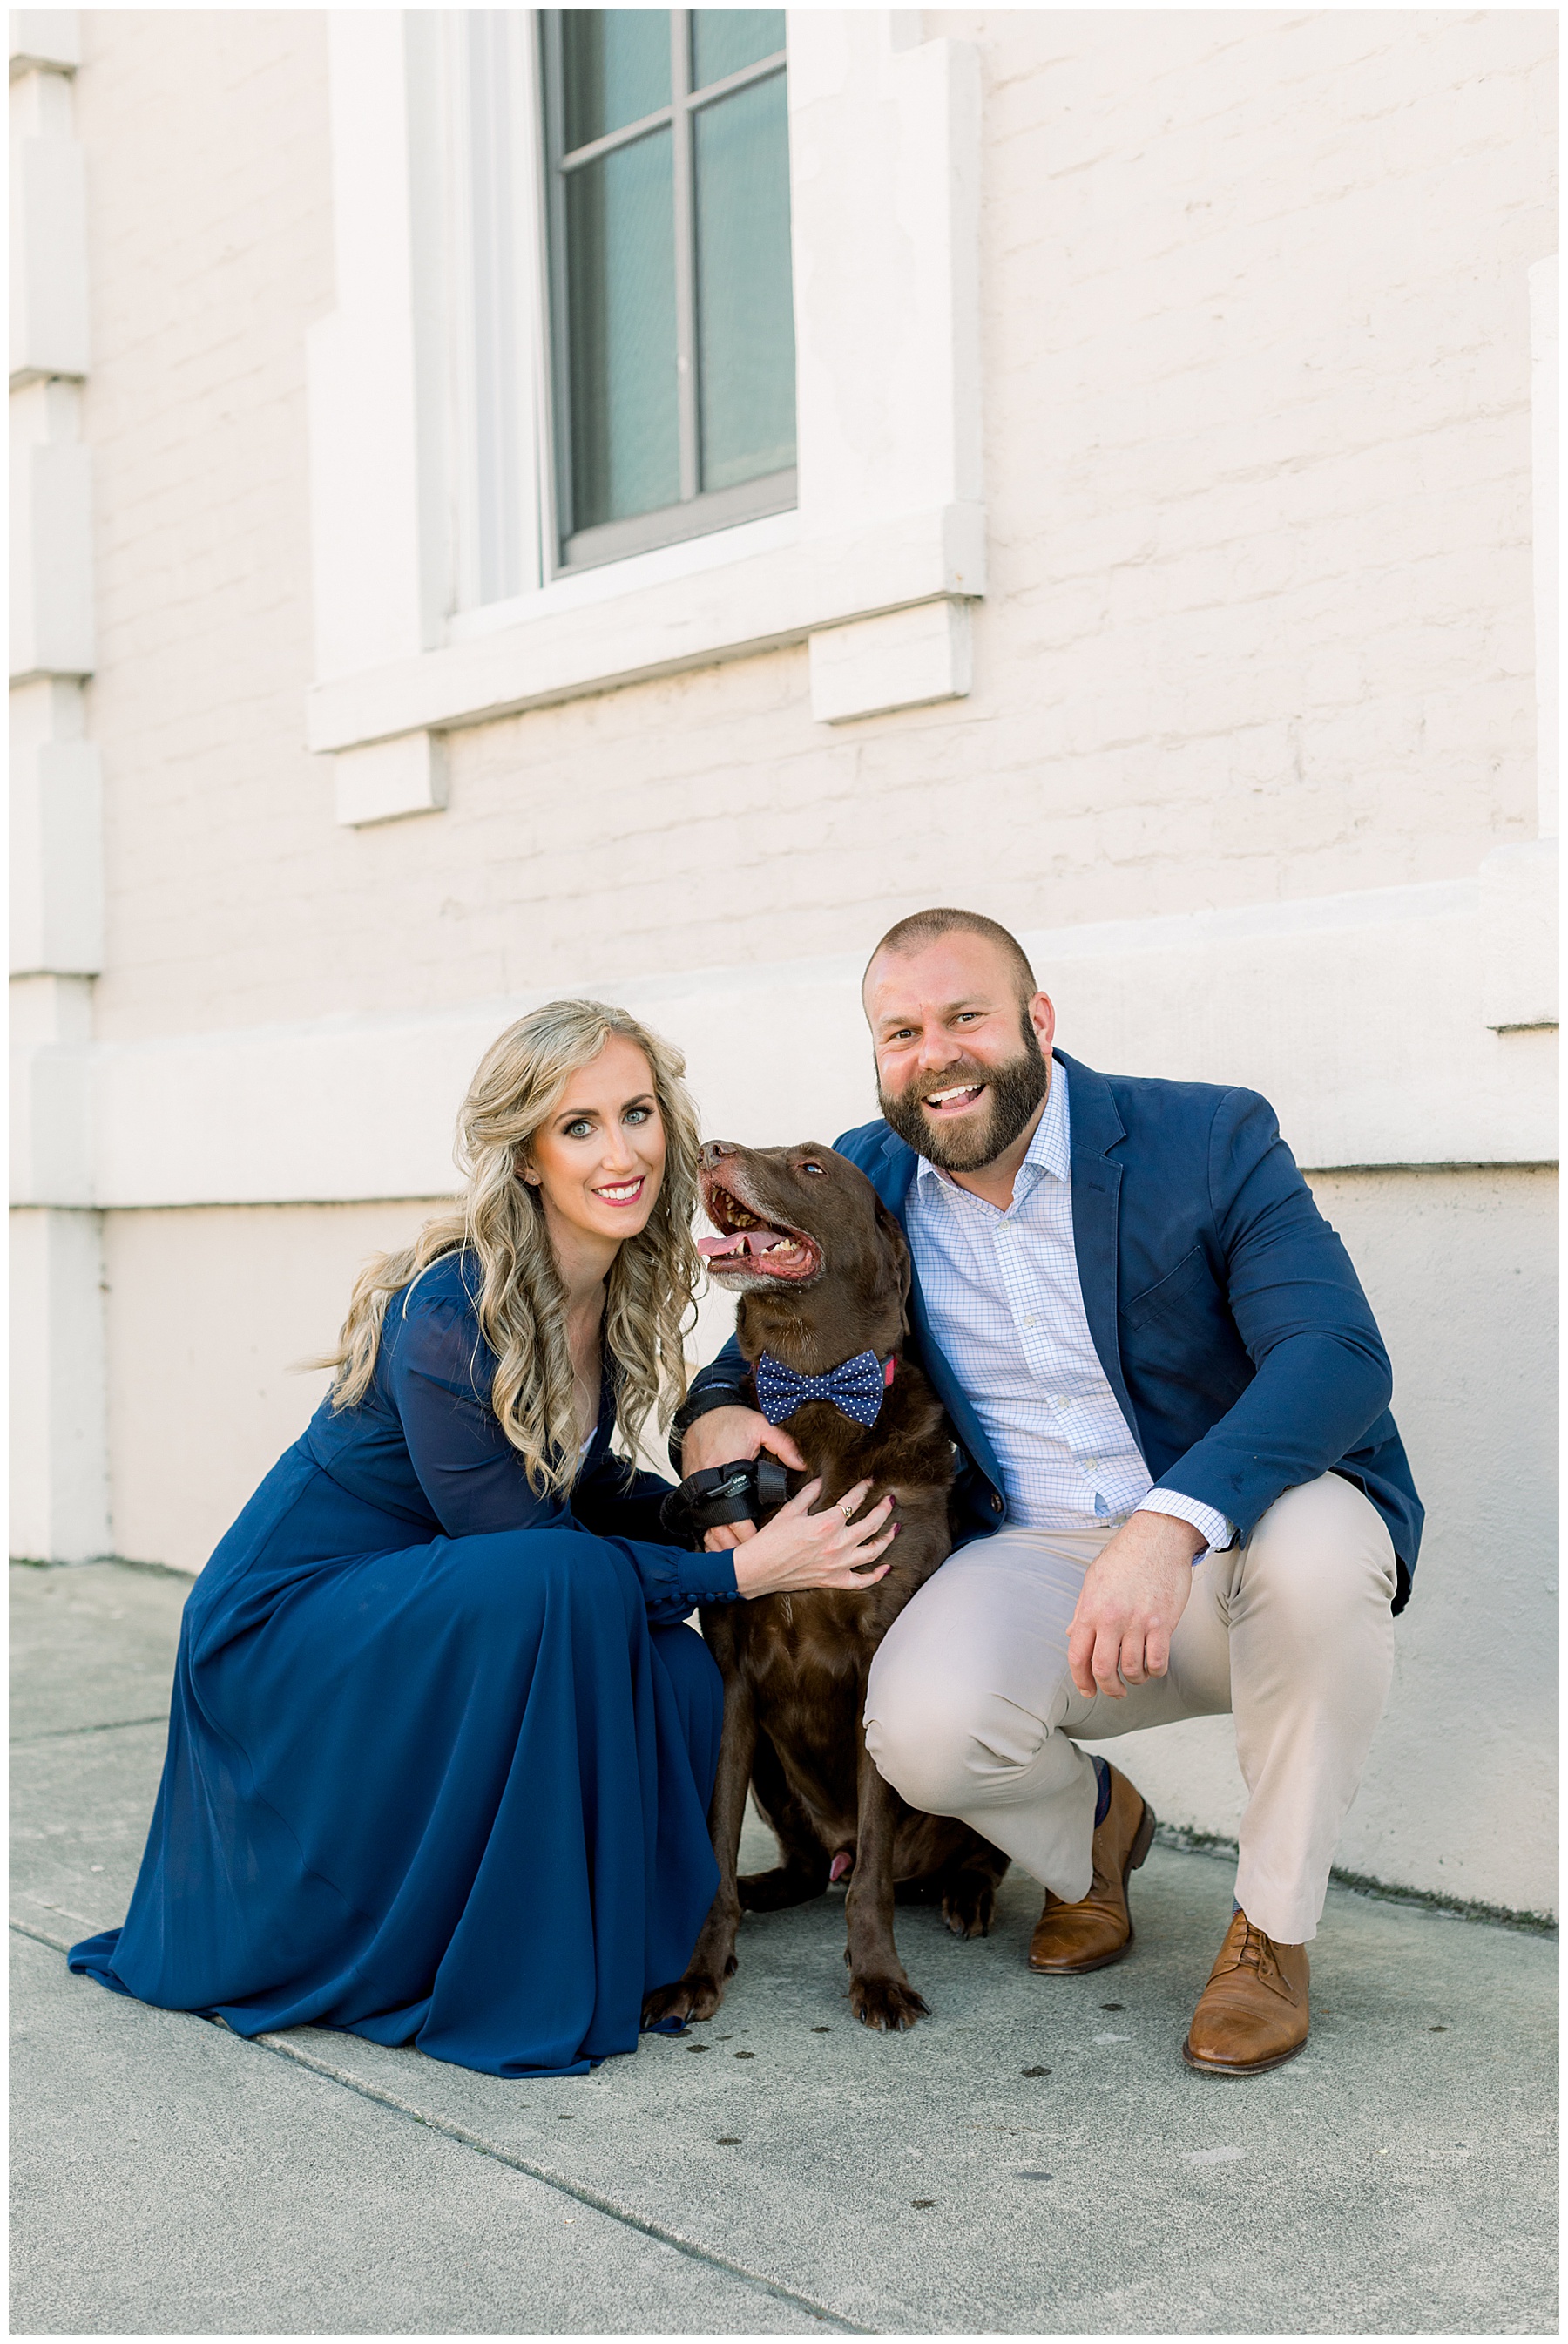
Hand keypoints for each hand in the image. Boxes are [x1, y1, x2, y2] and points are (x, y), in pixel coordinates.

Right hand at [682, 1406, 805, 1549]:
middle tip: (755, 1561)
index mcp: (725, 1470)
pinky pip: (700, 1522)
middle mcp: (708, 1485)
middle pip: (719, 1528)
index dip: (749, 1534)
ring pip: (707, 1529)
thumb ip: (783, 1444)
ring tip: (738, 1561)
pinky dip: (710, 1536)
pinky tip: (719, 1548)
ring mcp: (698, 1491)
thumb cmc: (731, 1421)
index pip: (735, 1514)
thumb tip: (803, 1464)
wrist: (701, 1414)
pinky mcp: (694, 1492)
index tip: (763, 1545)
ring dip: (721, 1546)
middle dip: (736, 1547)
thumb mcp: (760, 1425)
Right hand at [731, 1479, 896, 1598]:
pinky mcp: (833, 1580)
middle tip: (890, 1499)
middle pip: (872, 1524)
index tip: (869, 1481)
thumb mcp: (790, 1511)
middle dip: (884, 1509)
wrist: (757, 1569)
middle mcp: (837, 1544)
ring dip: (887, 1538)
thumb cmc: (770, 1540)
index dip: (864, 1488)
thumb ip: (810, 1494)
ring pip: (873, 1551)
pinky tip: (886, 1567)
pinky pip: (861, 1581)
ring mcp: (837, 1565)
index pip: (853, 1501)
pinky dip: (876, 1575)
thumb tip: (822, 1481)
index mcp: (827, 1524)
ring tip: (895, 1527)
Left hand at [1066, 1511, 1204, 1698]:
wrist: (1158, 1537)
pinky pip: (1157, 1661)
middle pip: (1103, 1670)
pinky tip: (1153, 1667)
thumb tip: (1071, 1635)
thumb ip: (1082, 1610)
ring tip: (1136, 1676)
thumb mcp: (1094, 1579)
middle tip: (1115, 1691)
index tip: (1088, 1690)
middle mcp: (1112, 1619)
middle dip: (1108, 1688)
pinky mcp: (1163, 1623)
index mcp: (1091, 1610)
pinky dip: (1154, 1671)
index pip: (1078, 1656)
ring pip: (1132, 1669)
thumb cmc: (1125, 1556)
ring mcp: (1138, 1622)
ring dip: (1134, 1680)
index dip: (1081, 1680)